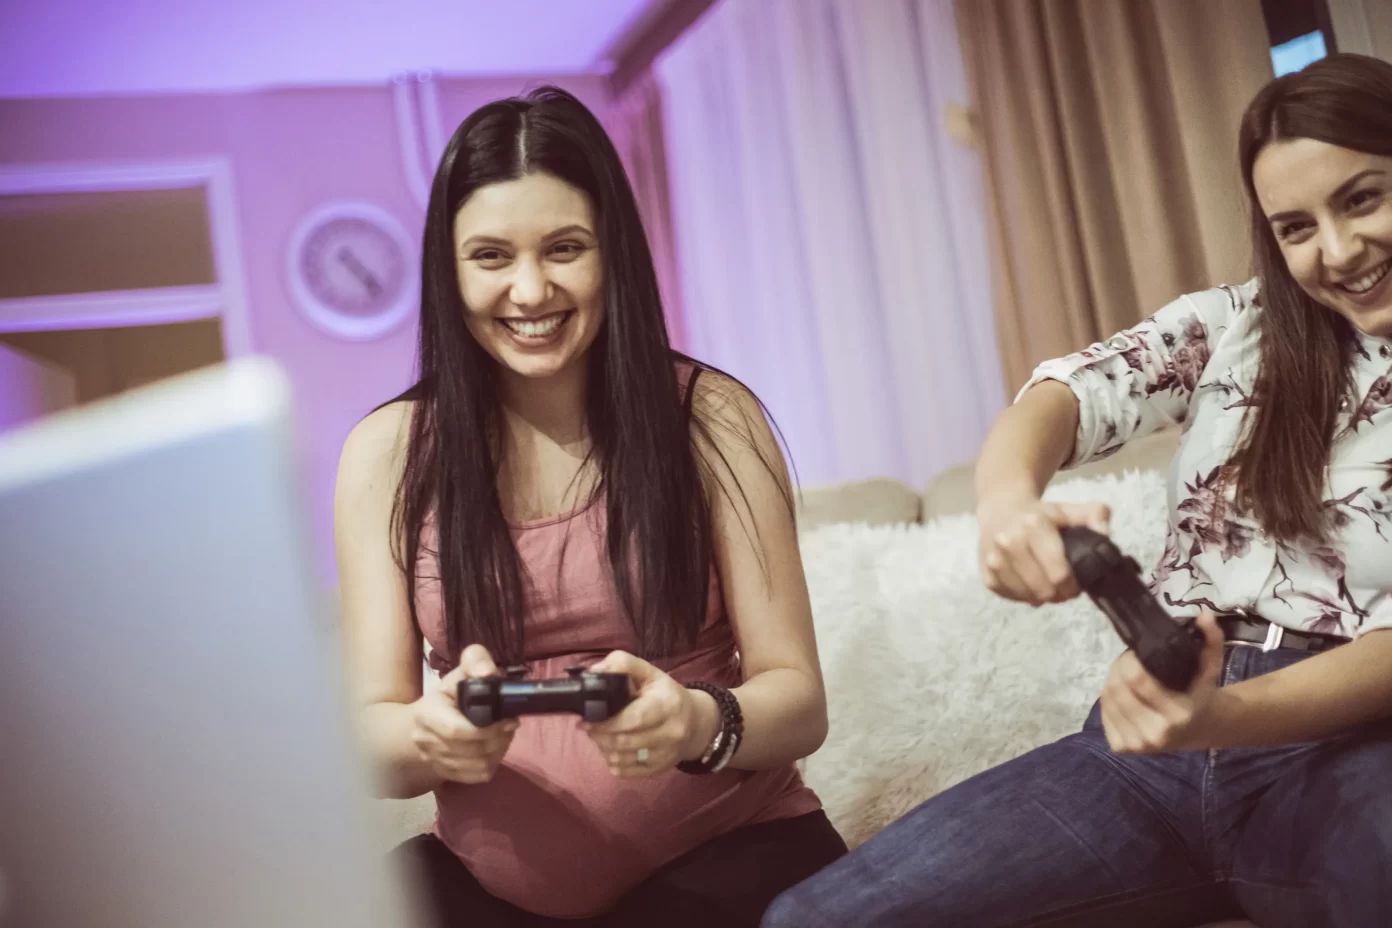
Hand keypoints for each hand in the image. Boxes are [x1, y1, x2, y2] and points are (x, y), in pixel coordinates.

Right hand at [410, 644, 518, 784]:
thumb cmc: (450, 695)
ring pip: (477, 765)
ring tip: (504, 735)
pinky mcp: (446, 773)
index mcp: (425, 714)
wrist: (427, 721)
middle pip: (471, 750)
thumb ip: (475, 661)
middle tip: (510, 726)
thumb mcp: (461, 671)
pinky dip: (493, 762)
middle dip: (499, 739)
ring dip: (499, 751)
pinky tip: (495, 748)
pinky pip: (477, 776)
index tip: (509, 720)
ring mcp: (433, 760)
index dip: (488, 729)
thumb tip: (487, 672)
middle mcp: (424, 740)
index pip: (456, 730)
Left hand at [582, 650, 720, 778]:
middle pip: (624, 742)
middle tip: (590, 727)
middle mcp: (671, 732)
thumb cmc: (666, 695)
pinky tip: (612, 749)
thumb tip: (595, 671)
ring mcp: (666, 754)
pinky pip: (626, 773)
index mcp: (668, 705)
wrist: (695, 722)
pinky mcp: (659, 770)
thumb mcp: (650, 673)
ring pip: (622, 759)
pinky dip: (613, 762)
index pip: (634, 718)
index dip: (607, 722)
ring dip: (604, 748)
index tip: (587, 720)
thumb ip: (623, 664)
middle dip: (600, 735)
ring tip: (601, 736)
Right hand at [976, 491, 1110, 604]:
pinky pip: (1010, 597)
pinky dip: (1023, 596)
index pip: (1058, 573)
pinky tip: (1029, 585)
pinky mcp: (985, 573)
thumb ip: (1096, 516)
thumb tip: (1104, 537)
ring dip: (1041, 597)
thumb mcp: (1072, 509)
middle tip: (1063, 588)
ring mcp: (994, 559)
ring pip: (1027, 596)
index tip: (1076, 585)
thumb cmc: (1042, 514)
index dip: (1072, 586)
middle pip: (1043, 589)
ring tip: (1047, 586)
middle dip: (1059, 594)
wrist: (1000, 510)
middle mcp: (1009, 541)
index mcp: (1033, 524)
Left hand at [1100, 610, 1227, 753]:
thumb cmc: (1200, 694)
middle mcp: (1156, 733)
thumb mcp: (1210, 667)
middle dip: (1118, 668)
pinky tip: (1122, 692)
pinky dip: (1108, 698)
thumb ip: (1211, 640)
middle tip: (1127, 660)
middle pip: (1117, 688)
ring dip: (1111, 680)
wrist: (1199, 730)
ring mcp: (1137, 744)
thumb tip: (1204, 614)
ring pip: (1107, 700)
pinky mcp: (1122, 747)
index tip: (1134, 653)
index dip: (1129, 660)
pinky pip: (1103, 714)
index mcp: (1178, 714)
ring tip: (1125, 674)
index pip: (1136, 679)